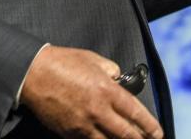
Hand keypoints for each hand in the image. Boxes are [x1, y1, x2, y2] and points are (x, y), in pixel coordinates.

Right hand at [20, 45, 162, 138]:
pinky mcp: (70, 133)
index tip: (157, 132)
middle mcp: (98, 110)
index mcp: (106, 90)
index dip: (149, 125)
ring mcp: (83, 125)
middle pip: (126, 134)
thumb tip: (119, 80)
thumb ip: (111, 71)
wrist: (33, 74)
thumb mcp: (93, 59)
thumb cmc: (62, 63)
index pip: (136, 113)